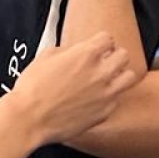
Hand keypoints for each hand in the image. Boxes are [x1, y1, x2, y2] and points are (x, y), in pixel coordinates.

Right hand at [6, 35, 138, 146]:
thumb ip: (68, 50)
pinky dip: (109, 97)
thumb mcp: (45, 56)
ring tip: (107, 79)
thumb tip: (74, 52)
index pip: (108, 38)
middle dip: (113, 55)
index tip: (96, 47)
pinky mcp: (105, 112)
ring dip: (119, 75)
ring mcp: (106, 93)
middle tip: (104, 61)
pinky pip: (117, 99)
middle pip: (124, 55)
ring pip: (129, 76)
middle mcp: (101, 72)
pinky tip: (96, 98)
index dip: (100, 42)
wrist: (29, 119)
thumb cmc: (32, 89)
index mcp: (86, 54)